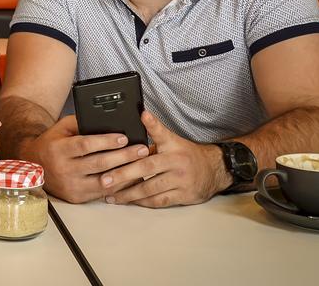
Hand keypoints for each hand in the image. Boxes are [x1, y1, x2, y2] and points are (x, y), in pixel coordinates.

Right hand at [22, 115, 147, 203]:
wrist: (34, 164)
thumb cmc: (53, 143)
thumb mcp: (62, 127)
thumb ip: (82, 123)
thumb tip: (108, 121)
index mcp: (59, 149)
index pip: (85, 145)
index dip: (106, 142)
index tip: (123, 137)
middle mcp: (63, 169)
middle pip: (98, 163)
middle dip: (123, 156)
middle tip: (141, 149)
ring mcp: (70, 186)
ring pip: (103, 180)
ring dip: (125, 172)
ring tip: (141, 164)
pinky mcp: (76, 197)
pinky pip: (102, 192)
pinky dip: (118, 185)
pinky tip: (130, 178)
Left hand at [101, 111, 230, 206]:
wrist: (213, 170)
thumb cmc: (186, 154)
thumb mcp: (173, 140)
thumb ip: (155, 131)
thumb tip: (141, 115)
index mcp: (173, 146)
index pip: (161, 133)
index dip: (152, 124)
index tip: (143, 115)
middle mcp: (176, 163)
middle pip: (147, 168)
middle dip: (123, 174)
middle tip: (105, 179)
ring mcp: (180, 181)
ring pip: (150, 189)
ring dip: (128, 193)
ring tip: (110, 195)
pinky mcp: (182, 196)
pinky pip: (158, 201)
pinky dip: (142, 202)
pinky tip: (129, 202)